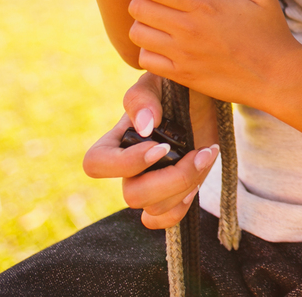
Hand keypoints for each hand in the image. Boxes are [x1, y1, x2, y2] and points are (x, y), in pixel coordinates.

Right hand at [82, 72, 219, 229]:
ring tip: (205, 155)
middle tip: (198, 153)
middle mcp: (129, 167)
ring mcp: (151, 183)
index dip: (126, 164)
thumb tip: (144, 126)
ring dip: (186, 186)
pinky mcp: (173, 193)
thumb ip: (143, 99)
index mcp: (116, 141)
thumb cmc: (173, 84)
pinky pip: (164, 219)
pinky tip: (198, 179)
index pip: (96, 165)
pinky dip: (182, 207)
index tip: (160, 146)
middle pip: (132, 196)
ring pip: (154, 209)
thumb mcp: (156, 81)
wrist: (204, 96)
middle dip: (171, 179)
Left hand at [128, 0, 299, 105]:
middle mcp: (187, 28)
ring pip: (137, 33)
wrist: (276, 77)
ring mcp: (182, 54)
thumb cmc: (271, 32)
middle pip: (137, 7)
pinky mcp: (181, 75)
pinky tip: (165, 45)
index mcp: (204, 3)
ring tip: (159, 21)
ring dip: (143, 24)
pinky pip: (144, 60)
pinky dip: (149, 50)